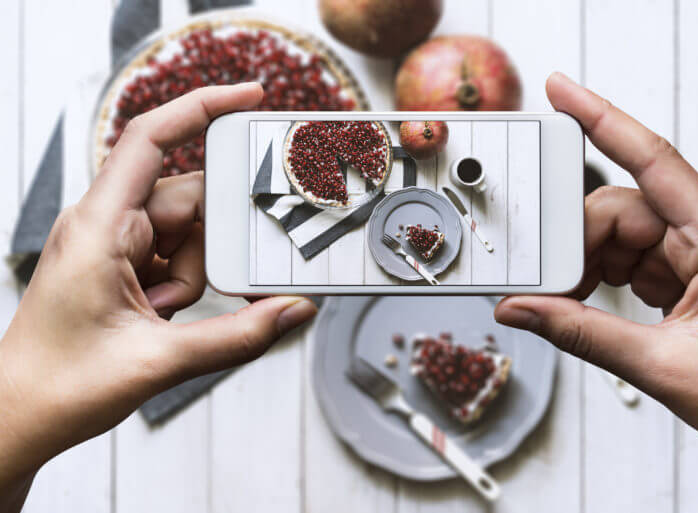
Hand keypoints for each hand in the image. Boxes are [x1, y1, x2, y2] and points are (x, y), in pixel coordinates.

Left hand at [0, 84, 316, 507]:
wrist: (22, 414)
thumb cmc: (59, 382)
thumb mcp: (158, 361)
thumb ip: (237, 336)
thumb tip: (292, 311)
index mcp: (99, 226)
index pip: (151, 139)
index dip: (201, 107)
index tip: (251, 99)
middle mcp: (108, 224)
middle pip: (190, 198)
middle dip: (212, 244)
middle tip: (214, 282)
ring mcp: (118, 245)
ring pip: (190, 233)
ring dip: (198, 274)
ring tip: (170, 315)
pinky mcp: (127, 266)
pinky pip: (180, 255)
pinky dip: (190, 282)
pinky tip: (169, 315)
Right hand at [495, 72, 697, 483]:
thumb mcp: (660, 365)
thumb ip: (582, 333)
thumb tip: (523, 309)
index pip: (654, 160)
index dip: (603, 118)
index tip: (561, 92)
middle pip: (618, 207)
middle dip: (576, 242)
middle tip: (550, 283)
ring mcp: (691, 251)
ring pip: (614, 232)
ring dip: (584, 264)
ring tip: (570, 302)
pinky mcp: (678, 270)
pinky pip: (622, 255)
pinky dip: (595, 276)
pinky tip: (587, 300)